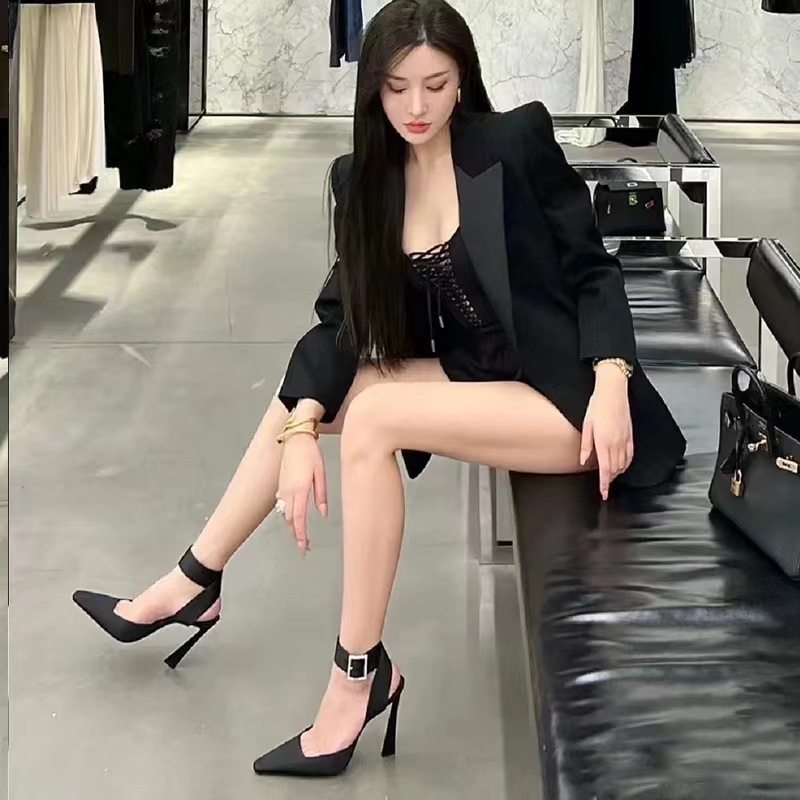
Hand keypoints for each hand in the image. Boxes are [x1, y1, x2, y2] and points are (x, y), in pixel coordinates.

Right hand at [277, 433, 327, 552]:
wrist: (296, 438)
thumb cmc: (311, 454)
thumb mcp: (321, 474)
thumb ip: (321, 495)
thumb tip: (323, 513)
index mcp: (300, 489)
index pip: (298, 518)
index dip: (300, 534)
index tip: (303, 546)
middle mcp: (288, 491)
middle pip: (290, 520)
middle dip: (296, 534)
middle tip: (305, 546)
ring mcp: (282, 488)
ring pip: (284, 514)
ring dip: (292, 526)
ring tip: (302, 536)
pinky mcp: (281, 485)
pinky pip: (283, 506)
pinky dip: (288, 516)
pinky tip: (295, 519)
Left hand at [579, 374, 633, 500]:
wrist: (613, 392)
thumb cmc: (598, 406)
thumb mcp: (586, 425)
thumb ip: (586, 445)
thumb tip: (584, 461)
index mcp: (604, 442)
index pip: (605, 469)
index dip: (604, 484)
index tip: (604, 493)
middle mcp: (616, 443)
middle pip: (615, 469)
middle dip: (609, 480)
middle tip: (604, 486)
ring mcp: (625, 440)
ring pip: (623, 464)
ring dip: (616, 473)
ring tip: (609, 477)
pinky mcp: (630, 436)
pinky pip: (630, 455)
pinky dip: (626, 464)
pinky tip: (621, 466)